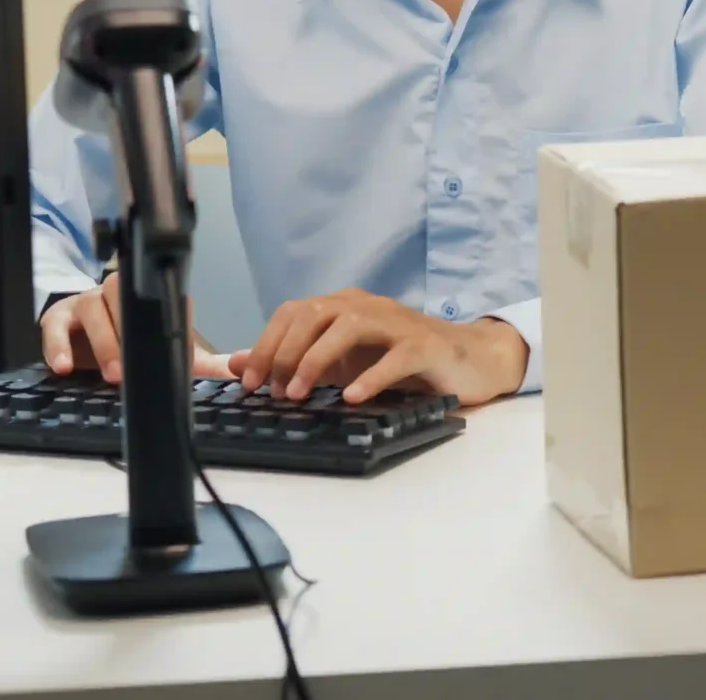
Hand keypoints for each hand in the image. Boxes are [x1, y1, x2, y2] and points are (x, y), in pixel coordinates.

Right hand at [40, 274, 232, 382]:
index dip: (173, 319)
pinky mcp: (57, 317)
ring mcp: (85, 302)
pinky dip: (57, 345)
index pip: (165, 300)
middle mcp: (116, 294)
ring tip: (112, 375)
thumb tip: (235, 372)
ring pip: (93, 308)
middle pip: (124, 296)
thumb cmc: (125, 343)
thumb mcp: (161, 352)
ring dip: (103, 341)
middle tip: (137, 370)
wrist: (78, 338)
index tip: (181, 343)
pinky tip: (63, 368)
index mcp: (146, 299)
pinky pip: (54, 325)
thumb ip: (196, 361)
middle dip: (132, 332)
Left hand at [230, 289, 526, 406]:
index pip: (293, 311)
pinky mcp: (425, 346)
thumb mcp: (342, 362)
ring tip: (299, 394)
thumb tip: (237, 363)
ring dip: (317, 359)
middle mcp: (368, 306)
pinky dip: (370, 376)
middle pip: (315, 312)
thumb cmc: (402, 361)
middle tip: (272, 391)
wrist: (468, 360)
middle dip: (285, 351)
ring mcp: (398, 323)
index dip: (265, 343)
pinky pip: (394, 357)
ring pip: (350, 325)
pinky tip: (352, 398)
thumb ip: (294, 360)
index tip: (248, 381)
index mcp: (344, 306)